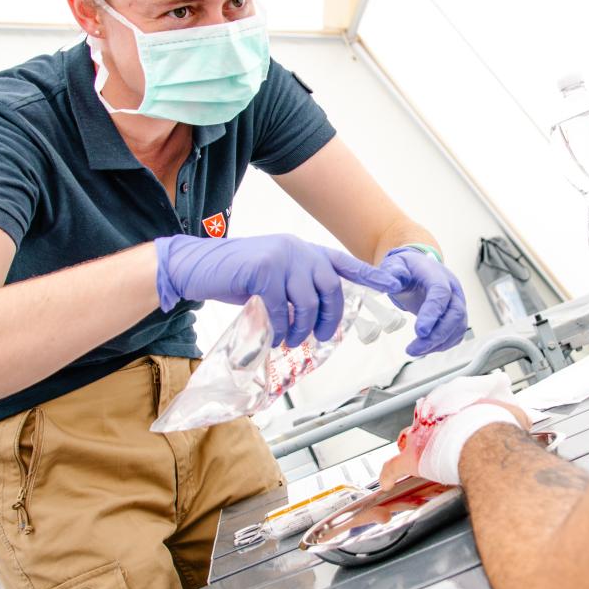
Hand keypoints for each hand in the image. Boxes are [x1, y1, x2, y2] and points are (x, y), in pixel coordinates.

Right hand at [155, 234, 399, 346]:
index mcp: (303, 249)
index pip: (342, 261)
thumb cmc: (236, 275)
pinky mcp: (262, 271)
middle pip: (330, 287)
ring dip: (304, 327)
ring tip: (294, 339)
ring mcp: (280, 257)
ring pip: (308, 302)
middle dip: (331, 317)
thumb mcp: (273, 276)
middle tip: (322, 337)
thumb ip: (297, 286)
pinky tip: (278, 336)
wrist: (197, 266)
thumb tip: (319, 313)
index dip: (367, 273)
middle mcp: (296, 248)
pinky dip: (283, 327)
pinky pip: (283, 308)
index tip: (391, 283)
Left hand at [379, 248, 467, 355]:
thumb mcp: (394, 264)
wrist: (417, 268)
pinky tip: (427, 348)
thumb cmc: (406, 268)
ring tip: (416, 350)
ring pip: (458, 326)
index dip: (433, 313)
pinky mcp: (456, 314)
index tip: (420, 331)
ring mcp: (457, 301)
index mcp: (437, 274)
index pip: (441, 293)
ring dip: (439, 343)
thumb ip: (392, 273)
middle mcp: (452, 288)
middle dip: (437, 335)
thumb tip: (392, 285)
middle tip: (415, 348)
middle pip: (455, 314)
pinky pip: (456, 332)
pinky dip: (444, 344)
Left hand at [379, 375, 529, 487]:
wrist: (486, 438)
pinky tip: (388, 482)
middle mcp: (434, 414)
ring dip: (411, 447)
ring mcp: (420, 436)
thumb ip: (512, 417)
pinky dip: (390, 475)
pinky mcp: (412, 458)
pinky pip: (394, 467)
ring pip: (407, 439)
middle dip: (430, 429)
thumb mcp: (512, 415)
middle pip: (426, 420)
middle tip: (440, 438)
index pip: (449, 405)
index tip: (460, 421)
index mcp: (455, 401)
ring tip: (416, 454)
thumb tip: (521, 421)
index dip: (453, 416)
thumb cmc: (498, 425)